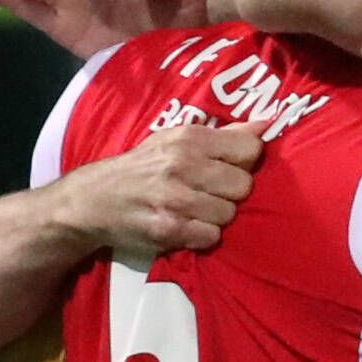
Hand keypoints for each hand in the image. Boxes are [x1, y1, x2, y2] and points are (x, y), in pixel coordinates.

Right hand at [46, 125, 260, 261]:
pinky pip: (211, 237)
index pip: (250, 148)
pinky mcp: (168, 230)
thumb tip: (267, 124)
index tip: (229, 166)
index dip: (245, 161)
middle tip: (209, 192)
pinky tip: (186, 225)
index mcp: (188, 138)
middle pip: (244, 185)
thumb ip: (223, 135)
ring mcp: (175, 199)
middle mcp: (182, 165)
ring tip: (195, 209)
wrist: (94, 200)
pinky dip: (202, 235)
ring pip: (229, 214)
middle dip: (231, 192)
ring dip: (216, 216)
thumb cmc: (143, 167)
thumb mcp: (175, 140)